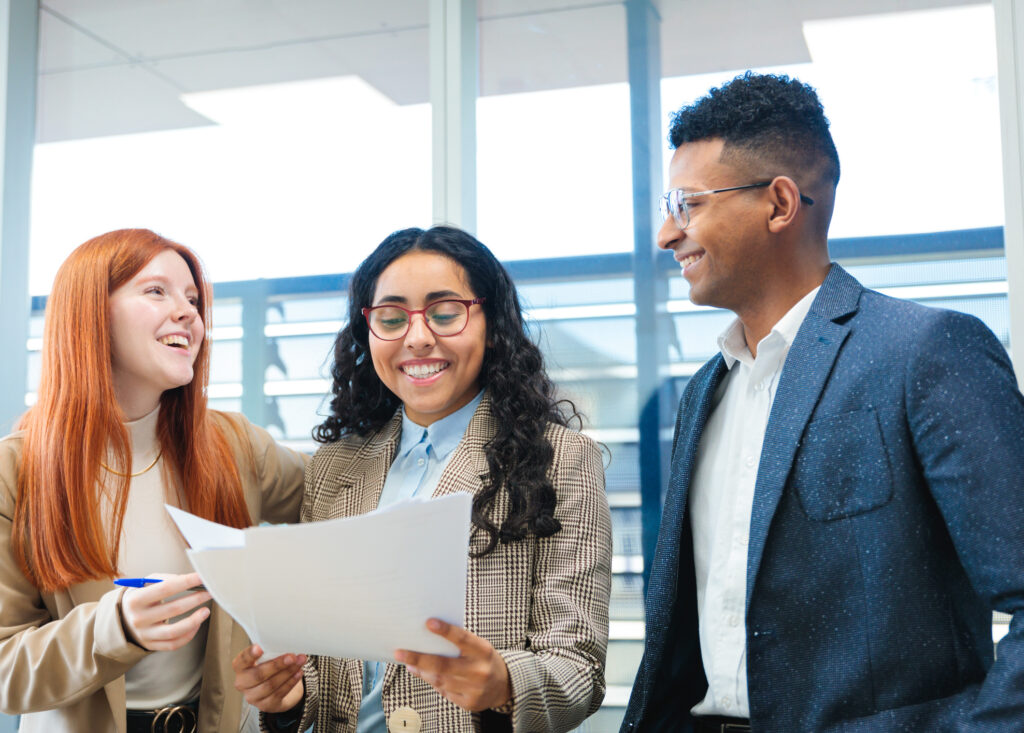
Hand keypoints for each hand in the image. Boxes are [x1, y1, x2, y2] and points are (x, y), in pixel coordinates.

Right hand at [120, 572, 211, 651]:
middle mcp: (139, 619)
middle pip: (174, 609)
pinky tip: (197, 624)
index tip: (202, 577)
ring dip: (195, 620)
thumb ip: (164, 579)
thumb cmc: (140, 598)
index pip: (166, 588)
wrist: (122, 620)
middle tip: (210, 592)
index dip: (187, 582)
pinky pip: (174, 644)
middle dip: (196, 599)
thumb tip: (187, 579)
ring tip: (206, 610)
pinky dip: (189, 635)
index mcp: (136, 600)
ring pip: (175, 631)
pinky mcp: (151, 645)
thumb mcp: (144, 584)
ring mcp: (145, 635)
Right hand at [232, 644, 305, 712]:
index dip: (250, 654)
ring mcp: (253, 696)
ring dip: (288, 672)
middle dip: (277, 665)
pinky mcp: (265, 705)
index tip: (259, 648)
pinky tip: (298, 673)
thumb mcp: (266, 657)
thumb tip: (285, 643)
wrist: (275, 688)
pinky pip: (279, 693)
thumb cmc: (269, 667)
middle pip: (258, 675)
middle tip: (291, 657)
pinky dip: (291, 682)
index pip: (242, 661)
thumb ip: (270, 652)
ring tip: (299, 662)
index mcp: (240, 668)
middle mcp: (243, 683)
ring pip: (270, 685)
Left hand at [395, 618, 511, 711]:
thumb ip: (459, 642)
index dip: (445, 631)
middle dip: (418, 658)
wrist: (503, 686)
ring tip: (409, 662)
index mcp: (483, 651)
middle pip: (443, 665)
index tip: (428, 622)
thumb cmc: (483, 659)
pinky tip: (424, 674)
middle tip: (400, 652)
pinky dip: (432, 682)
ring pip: (439, 680)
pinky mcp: (469, 703)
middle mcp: (479, 671)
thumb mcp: (478, 646)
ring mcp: (474, 689)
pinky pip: (444, 692)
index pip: (463, 638)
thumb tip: (428, 635)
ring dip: (421, 671)